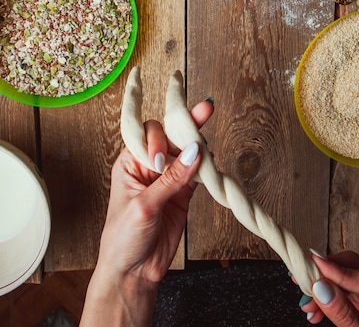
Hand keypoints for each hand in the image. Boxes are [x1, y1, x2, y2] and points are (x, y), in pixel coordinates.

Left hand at [80, 98, 213, 326]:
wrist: (134, 273)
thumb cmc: (123, 239)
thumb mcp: (143, 207)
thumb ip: (170, 180)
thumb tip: (194, 153)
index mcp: (130, 163)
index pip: (147, 136)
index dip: (158, 139)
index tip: (163, 157)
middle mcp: (150, 167)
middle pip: (170, 137)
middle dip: (185, 123)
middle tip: (205, 108)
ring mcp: (168, 179)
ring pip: (187, 152)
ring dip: (198, 140)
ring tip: (209, 121)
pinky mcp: (184, 194)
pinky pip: (198, 173)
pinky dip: (207, 166)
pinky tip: (212, 157)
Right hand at [300, 251, 358, 325]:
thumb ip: (346, 316)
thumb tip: (321, 290)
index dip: (336, 269)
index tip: (313, 261)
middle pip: (353, 268)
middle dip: (325, 276)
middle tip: (301, 279)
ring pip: (345, 277)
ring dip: (323, 288)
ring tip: (307, 303)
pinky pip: (344, 290)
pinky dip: (329, 298)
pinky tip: (316, 309)